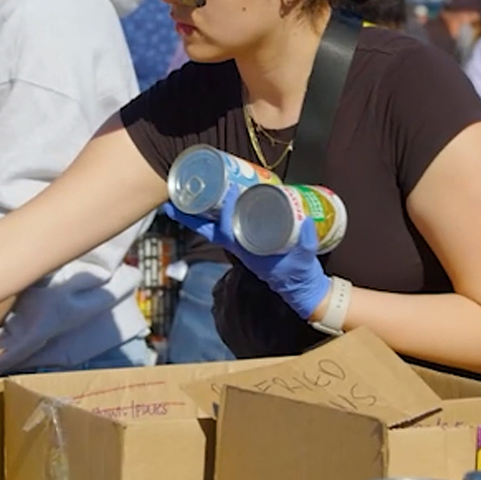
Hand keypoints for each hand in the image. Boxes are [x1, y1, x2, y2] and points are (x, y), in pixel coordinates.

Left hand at [163, 190, 330, 320]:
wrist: (300, 288)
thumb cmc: (298, 275)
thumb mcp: (303, 260)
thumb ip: (306, 243)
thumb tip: (308, 221)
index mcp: (247, 251)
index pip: (227, 231)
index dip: (225, 213)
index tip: (230, 191)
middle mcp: (238, 245)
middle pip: (208, 228)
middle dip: (190, 216)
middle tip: (173, 200)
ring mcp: (241, 242)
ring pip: (213, 225)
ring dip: (198, 212)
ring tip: (184, 195)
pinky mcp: (247, 237)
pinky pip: (226, 222)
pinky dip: (216, 211)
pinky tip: (213, 197)